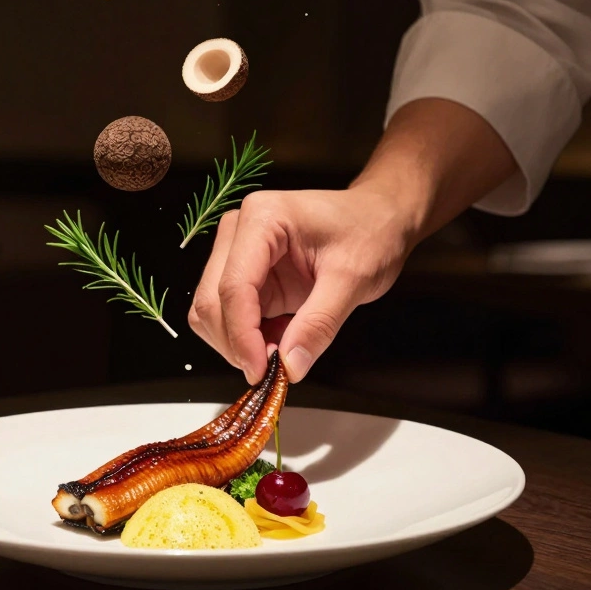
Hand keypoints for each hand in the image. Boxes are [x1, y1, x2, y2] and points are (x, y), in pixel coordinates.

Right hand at [187, 185, 414, 383]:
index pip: (234, 286)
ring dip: (237, 343)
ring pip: (212, 311)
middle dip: (236, 343)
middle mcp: (239, 231)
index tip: (261, 371)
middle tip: (271, 371)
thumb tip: (290, 366)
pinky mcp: (246, 274)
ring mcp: (237, 252)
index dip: (242, 335)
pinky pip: (230, 315)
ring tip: (281, 352)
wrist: (378, 217)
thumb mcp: (353, 279)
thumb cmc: (370, 232)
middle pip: (212, 300)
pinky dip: (247, 338)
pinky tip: (280, 339)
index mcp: (262, 219)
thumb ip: (319, 324)